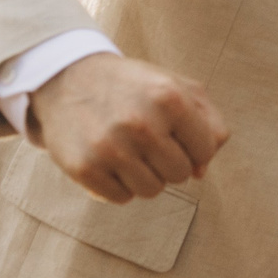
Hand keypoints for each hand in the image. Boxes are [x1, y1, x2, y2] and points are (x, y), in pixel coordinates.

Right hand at [29, 53, 228, 203]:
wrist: (68, 79)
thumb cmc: (135, 87)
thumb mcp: (178, 87)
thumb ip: (208, 124)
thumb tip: (202, 172)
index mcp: (171, 98)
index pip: (205, 151)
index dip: (194, 148)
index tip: (177, 136)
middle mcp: (141, 124)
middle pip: (180, 174)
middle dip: (170, 162)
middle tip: (150, 142)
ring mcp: (110, 148)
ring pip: (152, 190)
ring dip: (146, 176)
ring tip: (131, 151)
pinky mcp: (84, 168)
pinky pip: (121, 198)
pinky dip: (119, 185)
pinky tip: (110, 161)